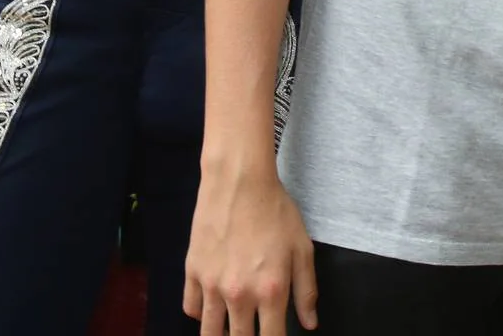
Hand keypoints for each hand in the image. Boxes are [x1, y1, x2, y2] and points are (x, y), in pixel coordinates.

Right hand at [184, 169, 317, 335]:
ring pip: (210, 332)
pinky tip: (213, 308)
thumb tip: (310, 324)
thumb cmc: (275, 211)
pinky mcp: (193, 272)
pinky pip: (192, 309)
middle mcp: (239, 295)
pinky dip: (202, 315)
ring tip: (232, 327)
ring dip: (223, 334)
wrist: (239, 182)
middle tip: (253, 330)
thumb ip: (306, 290)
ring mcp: (212, 285)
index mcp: (270, 291)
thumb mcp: (302, 248)